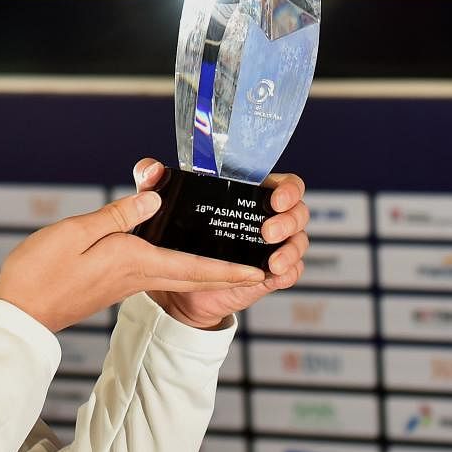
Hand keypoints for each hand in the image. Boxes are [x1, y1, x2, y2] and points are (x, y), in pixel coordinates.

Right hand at [0, 190, 266, 332]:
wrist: (19, 314)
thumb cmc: (41, 272)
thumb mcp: (77, 233)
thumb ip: (118, 216)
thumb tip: (156, 198)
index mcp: (134, 261)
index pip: (193, 266)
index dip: (230, 269)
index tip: (261, 271)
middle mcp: (135, 275)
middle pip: (192, 274)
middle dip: (227, 273)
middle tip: (260, 268)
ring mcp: (122, 283)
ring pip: (176, 274)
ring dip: (206, 270)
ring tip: (230, 259)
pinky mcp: (109, 284)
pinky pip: (155, 273)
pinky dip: (178, 267)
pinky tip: (177, 254)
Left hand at [135, 159, 309, 329]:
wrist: (175, 281)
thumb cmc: (175, 233)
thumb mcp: (161, 203)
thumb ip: (152, 180)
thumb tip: (153, 169)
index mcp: (252, 195)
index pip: (286, 184)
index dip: (288, 189)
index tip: (274, 198)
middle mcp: (269, 218)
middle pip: (299, 212)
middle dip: (289, 220)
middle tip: (267, 231)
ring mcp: (273, 247)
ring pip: (299, 242)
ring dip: (290, 249)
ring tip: (272, 260)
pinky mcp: (269, 274)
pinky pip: (292, 272)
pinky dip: (288, 272)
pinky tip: (274, 274)